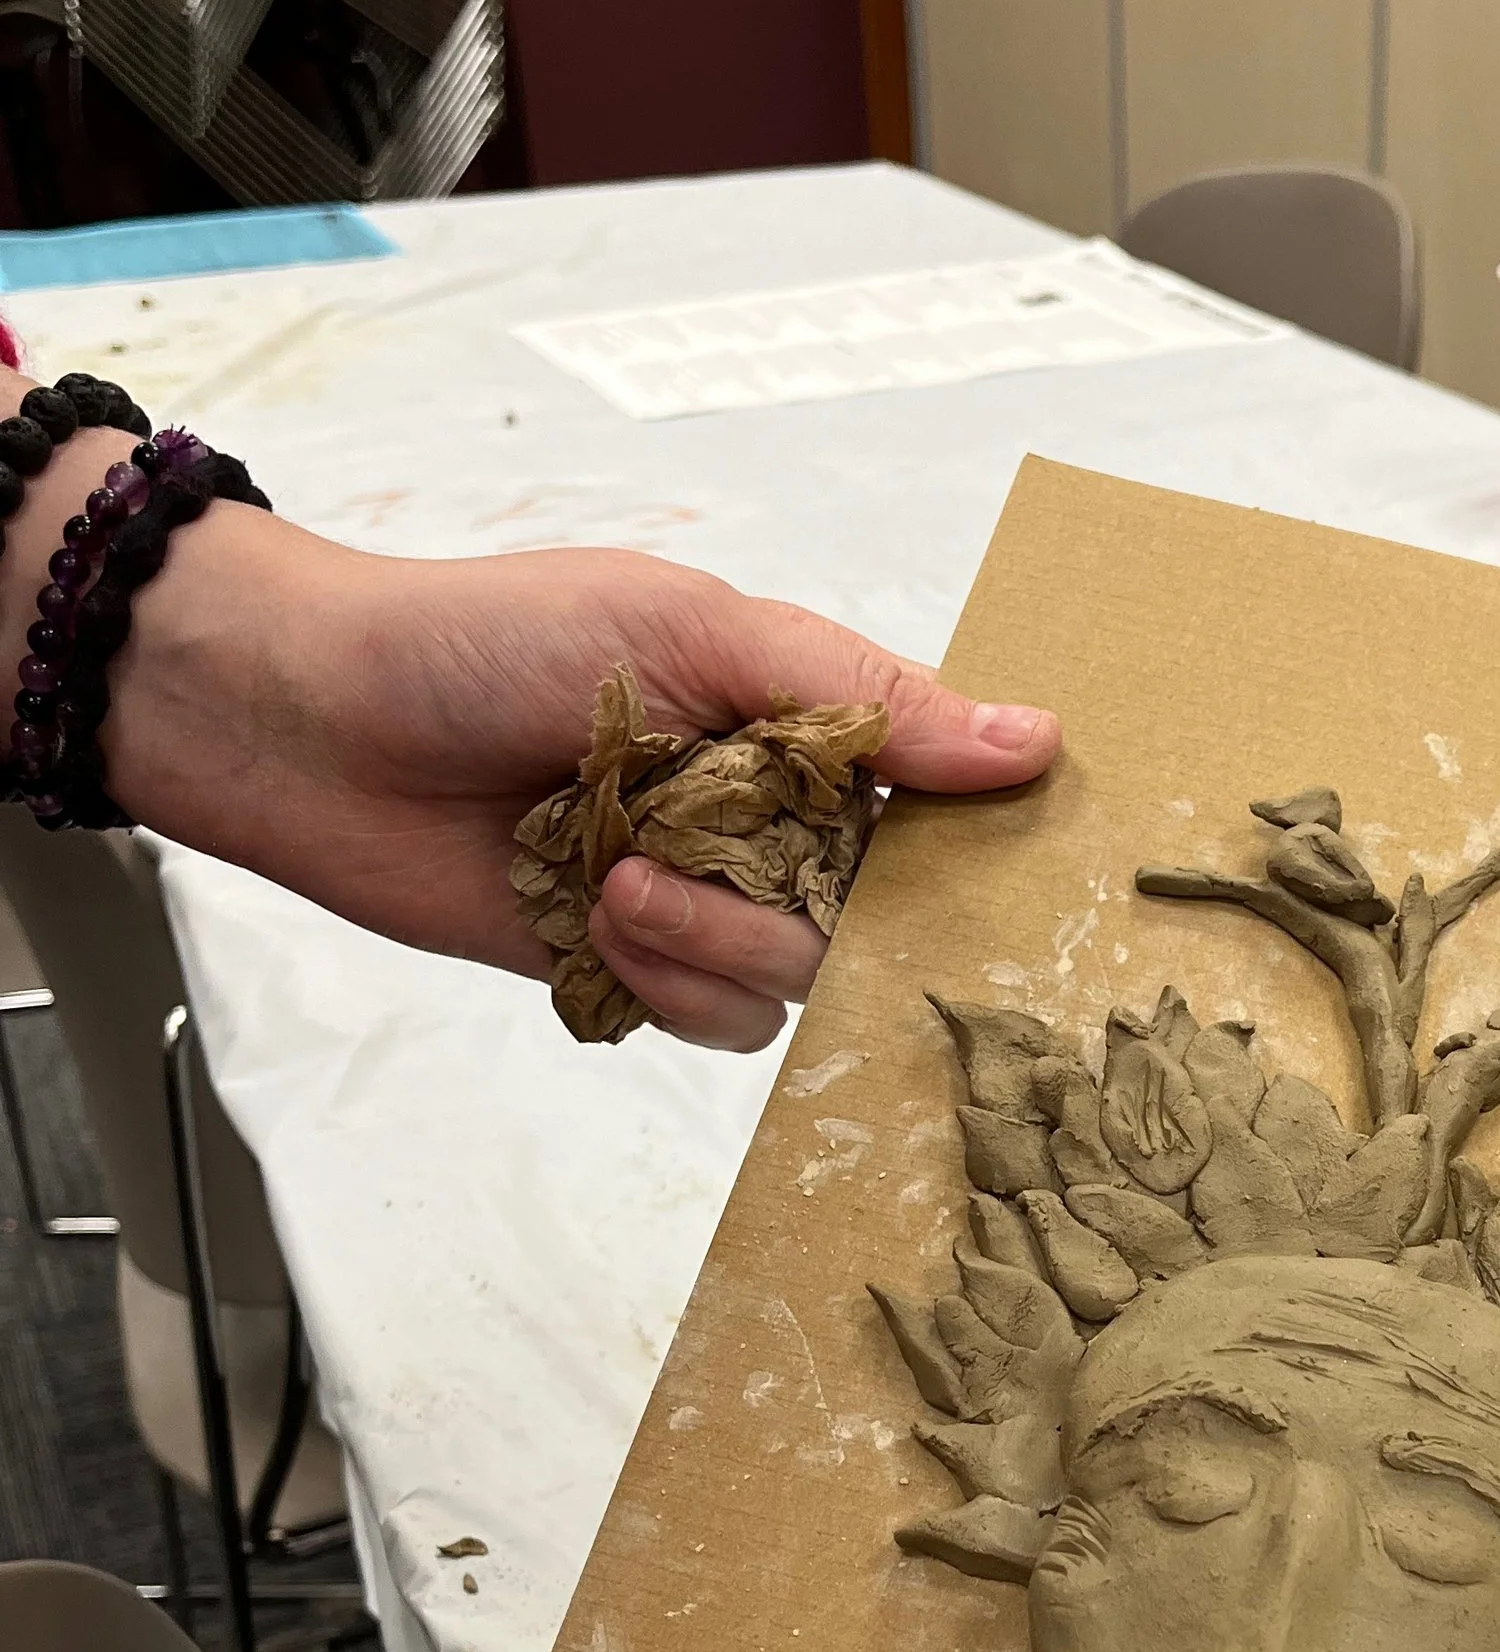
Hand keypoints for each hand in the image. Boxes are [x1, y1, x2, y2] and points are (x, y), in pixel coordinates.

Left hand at [2, 429, 1059, 1049]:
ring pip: (796, 976)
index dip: (956, 831)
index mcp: (791, 716)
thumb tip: (1033, 741)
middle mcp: (760, 812)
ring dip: (710, 936)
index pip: (932, 790)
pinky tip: (592, 921)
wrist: (313, 725)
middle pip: (878, 906)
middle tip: (718, 846)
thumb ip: (864, 696)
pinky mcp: (631, 968)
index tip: (962, 852)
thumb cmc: (482, 640)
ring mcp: (697, 895)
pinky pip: (714, 1021)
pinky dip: (661, 981)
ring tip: (616, 877)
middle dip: (803, 892)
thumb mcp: (694, 630)